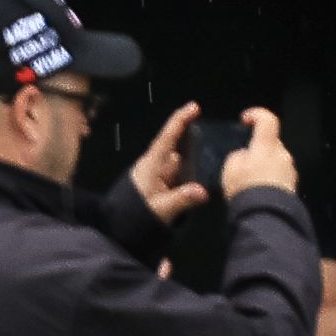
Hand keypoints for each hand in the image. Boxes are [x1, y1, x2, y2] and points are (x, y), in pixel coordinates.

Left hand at [133, 103, 213, 219]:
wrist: (120, 228)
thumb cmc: (136, 215)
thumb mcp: (160, 209)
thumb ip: (182, 199)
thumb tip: (203, 191)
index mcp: (153, 165)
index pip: (168, 137)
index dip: (181, 120)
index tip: (194, 106)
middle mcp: (157, 166)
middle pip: (180, 148)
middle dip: (196, 146)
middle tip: (215, 144)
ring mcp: (161, 175)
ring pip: (183, 164)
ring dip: (196, 166)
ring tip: (213, 167)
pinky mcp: (164, 185)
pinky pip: (182, 176)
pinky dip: (192, 178)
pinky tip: (203, 185)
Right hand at [215, 107, 296, 197]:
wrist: (266, 215)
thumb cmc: (247, 190)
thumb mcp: (230, 168)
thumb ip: (238, 155)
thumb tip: (245, 155)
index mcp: (267, 146)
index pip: (268, 120)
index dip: (257, 115)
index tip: (246, 120)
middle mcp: (283, 155)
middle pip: (271, 142)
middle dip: (258, 146)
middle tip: (244, 158)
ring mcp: (290, 170)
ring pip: (276, 158)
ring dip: (264, 162)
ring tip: (249, 177)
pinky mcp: (292, 184)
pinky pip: (280, 173)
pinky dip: (270, 176)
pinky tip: (259, 187)